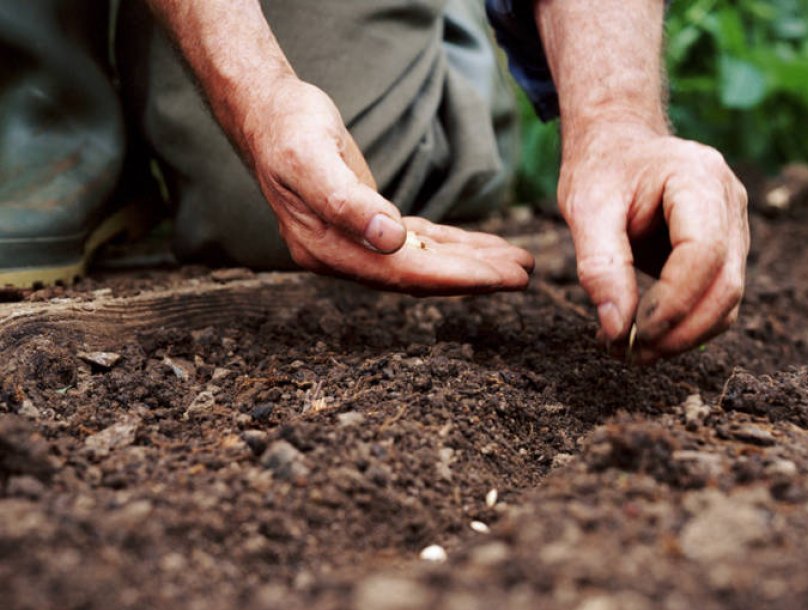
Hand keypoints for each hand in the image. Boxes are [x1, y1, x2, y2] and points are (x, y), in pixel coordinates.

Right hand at [242, 77, 533, 294]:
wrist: (268, 116)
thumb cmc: (289, 132)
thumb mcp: (312, 160)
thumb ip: (348, 203)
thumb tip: (391, 239)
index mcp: (330, 250)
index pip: (404, 273)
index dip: (455, 277)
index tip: (499, 279)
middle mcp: (344, 256)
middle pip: (420, 275)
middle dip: (474, 276)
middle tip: (524, 275)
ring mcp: (356, 244)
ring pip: (425, 261)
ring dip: (470, 262)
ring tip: (516, 262)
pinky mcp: (369, 226)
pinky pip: (418, 242)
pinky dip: (451, 245)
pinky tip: (480, 247)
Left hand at [559, 121, 749, 362]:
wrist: (618, 146)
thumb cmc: (601, 169)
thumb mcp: (585, 208)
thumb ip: (600, 266)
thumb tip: (616, 328)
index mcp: (700, 179)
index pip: (704, 253)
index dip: (671, 302)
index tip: (628, 333)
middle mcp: (730, 203)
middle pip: (726, 286)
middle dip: (678, 331)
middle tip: (627, 355)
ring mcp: (735, 228)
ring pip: (727, 301)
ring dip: (682, 337)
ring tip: (629, 351)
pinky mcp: (725, 251)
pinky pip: (715, 300)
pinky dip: (683, 326)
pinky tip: (642, 334)